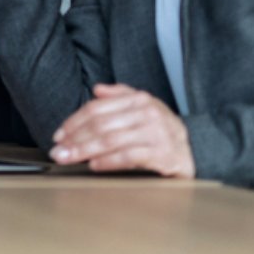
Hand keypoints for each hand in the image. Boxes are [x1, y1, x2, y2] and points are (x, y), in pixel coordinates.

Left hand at [50, 83, 194, 177]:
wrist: (197, 151)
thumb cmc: (163, 130)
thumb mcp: (145, 107)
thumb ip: (121, 95)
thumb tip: (97, 89)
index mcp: (139, 100)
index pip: (97, 109)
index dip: (74, 122)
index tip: (58, 135)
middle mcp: (148, 114)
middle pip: (100, 125)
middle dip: (74, 139)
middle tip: (57, 151)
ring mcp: (156, 134)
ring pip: (110, 141)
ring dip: (84, 151)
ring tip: (68, 158)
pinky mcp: (162, 154)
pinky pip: (128, 157)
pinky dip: (108, 161)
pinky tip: (94, 165)